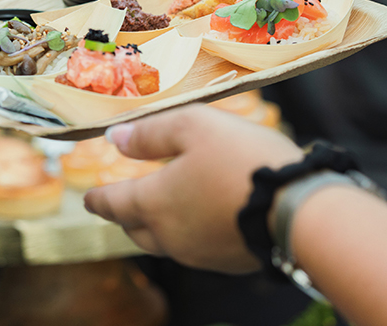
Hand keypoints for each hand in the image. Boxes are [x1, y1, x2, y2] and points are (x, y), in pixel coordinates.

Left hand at [83, 105, 301, 273]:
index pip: (113, 204)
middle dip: (124, 214)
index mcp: (154, 202)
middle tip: (120, 203)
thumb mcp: (192, 126)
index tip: (88, 199)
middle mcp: (170, 235)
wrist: (299, 211)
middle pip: (135, 229)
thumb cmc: (243, 160)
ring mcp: (199, 254)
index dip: (98, 199)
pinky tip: (199, 217)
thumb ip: (150, 133)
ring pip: (163, 242)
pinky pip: (193, 248)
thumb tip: (115, 139)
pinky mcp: (226, 261)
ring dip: (154, 225)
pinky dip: (186, 232)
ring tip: (158, 208)